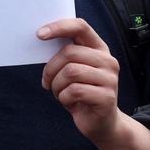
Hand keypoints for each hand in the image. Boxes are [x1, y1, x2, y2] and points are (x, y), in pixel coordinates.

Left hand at [39, 18, 149, 149]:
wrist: (100, 122)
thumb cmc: (80, 91)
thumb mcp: (72, 69)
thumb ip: (65, 53)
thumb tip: (41, 36)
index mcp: (98, 48)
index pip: (80, 26)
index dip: (59, 27)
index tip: (39, 34)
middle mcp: (108, 60)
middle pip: (69, 53)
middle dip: (51, 69)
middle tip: (47, 82)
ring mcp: (110, 79)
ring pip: (70, 72)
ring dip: (56, 85)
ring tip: (59, 92)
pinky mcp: (108, 97)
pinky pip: (74, 91)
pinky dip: (63, 97)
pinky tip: (68, 102)